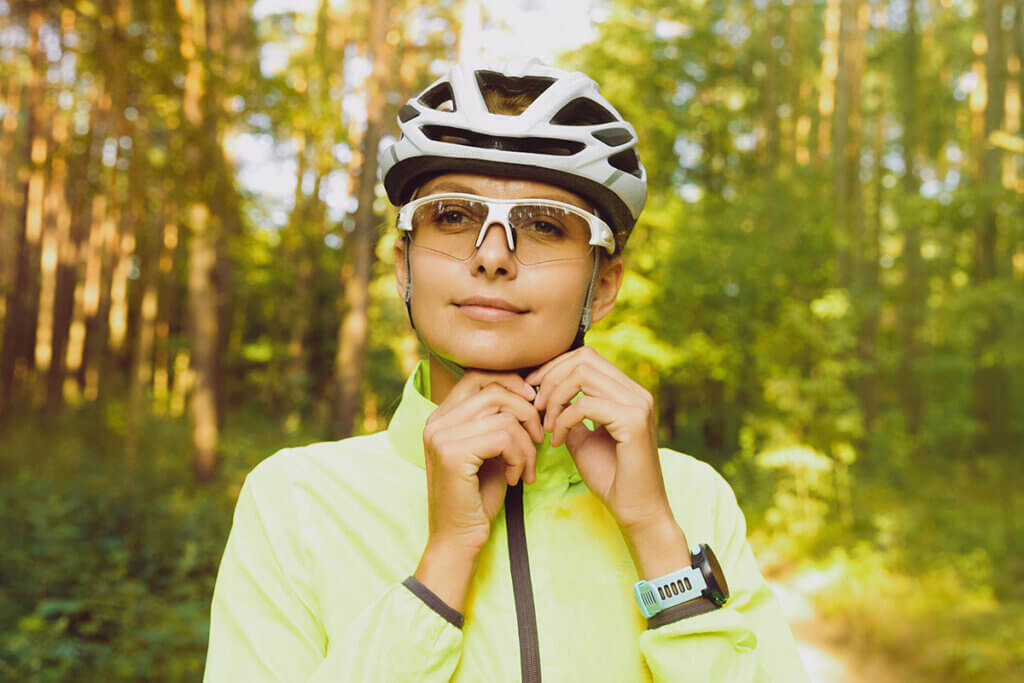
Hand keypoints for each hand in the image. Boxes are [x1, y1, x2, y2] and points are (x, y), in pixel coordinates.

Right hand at [421, 370, 544, 555]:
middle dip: (527, 413)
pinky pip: (504, 437)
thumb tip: (531, 392)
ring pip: (505, 416)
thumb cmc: (477, 497)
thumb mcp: (490, 450)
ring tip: (526, 468)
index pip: (478, 376)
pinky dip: (519, 458)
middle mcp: (436, 421)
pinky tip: (515, 479)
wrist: (458, 540)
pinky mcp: (452, 454)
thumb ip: (500, 420)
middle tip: (538, 441)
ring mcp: (441, 436)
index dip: (511, 383)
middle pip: (495, 391)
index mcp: (441, 416)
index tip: (533, 405)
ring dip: (527, 443)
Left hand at [526, 346, 672, 535]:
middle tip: (535, 408)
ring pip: (583, 375)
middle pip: (584, 359)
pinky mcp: (634, 421)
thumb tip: (547, 394)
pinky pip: (585, 405)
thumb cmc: (611, 478)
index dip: (555, 366)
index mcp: (628, 392)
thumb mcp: (582, 439)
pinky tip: (557, 442)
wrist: (636, 511)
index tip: (533, 388)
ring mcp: (638, 404)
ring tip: (547, 426)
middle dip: (551, 378)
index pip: (587, 357)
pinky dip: (563, 420)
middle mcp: (637, 392)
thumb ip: (569, 413)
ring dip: (555, 398)